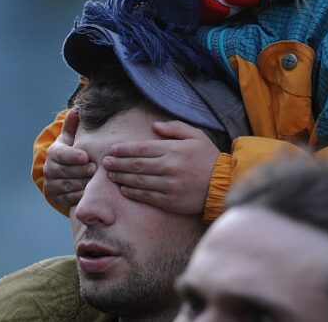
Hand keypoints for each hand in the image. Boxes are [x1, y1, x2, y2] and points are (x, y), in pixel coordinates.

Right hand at [43, 109, 94, 209]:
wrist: (66, 172)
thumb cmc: (73, 150)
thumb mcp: (72, 137)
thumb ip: (73, 125)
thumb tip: (75, 110)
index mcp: (53, 153)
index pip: (60, 154)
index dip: (72, 156)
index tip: (86, 156)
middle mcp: (49, 169)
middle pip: (65, 171)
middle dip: (81, 170)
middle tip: (95, 168)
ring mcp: (53, 185)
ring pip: (68, 186)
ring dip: (82, 183)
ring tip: (95, 181)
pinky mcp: (58, 198)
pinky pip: (69, 198)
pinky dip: (80, 196)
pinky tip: (90, 193)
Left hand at [103, 120, 219, 214]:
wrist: (223, 184)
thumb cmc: (208, 158)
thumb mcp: (196, 136)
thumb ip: (175, 128)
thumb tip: (154, 126)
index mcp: (173, 149)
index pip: (141, 148)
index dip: (124, 149)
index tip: (112, 150)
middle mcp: (169, 167)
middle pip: (136, 164)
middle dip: (118, 163)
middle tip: (105, 162)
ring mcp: (168, 185)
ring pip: (138, 181)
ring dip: (121, 178)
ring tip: (110, 175)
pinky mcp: (170, 201)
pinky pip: (146, 196)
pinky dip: (133, 192)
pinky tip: (124, 189)